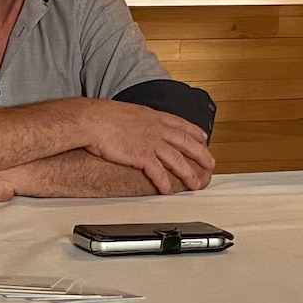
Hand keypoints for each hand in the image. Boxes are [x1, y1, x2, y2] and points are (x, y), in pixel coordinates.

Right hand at [79, 100, 213, 194]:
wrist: (92, 119)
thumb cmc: (103, 116)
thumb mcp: (127, 112)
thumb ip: (138, 120)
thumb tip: (137, 125)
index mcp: (152, 116)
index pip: (180, 124)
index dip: (194, 132)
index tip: (204, 138)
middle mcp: (156, 128)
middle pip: (185, 142)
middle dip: (200, 154)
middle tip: (211, 163)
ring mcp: (150, 142)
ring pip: (177, 159)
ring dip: (188, 173)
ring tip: (196, 183)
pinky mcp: (141, 155)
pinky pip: (158, 172)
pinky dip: (165, 182)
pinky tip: (168, 190)